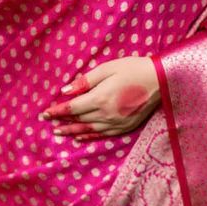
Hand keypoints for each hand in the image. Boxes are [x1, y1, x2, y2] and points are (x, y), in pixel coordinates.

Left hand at [39, 56, 161, 141]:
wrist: (161, 80)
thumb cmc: (133, 69)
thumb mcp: (108, 68)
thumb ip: (86, 80)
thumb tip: (66, 90)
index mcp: (100, 98)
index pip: (72, 108)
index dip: (57, 111)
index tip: (44, 114)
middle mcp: (107, 114)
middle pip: (79, 120)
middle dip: (62, 121)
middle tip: (49, 122)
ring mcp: (117, 123)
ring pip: (89, 130)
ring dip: (73, 131)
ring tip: (60, 132)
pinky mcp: (125, 126)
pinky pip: (103, 135)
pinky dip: (90, 136)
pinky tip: (81, 137)